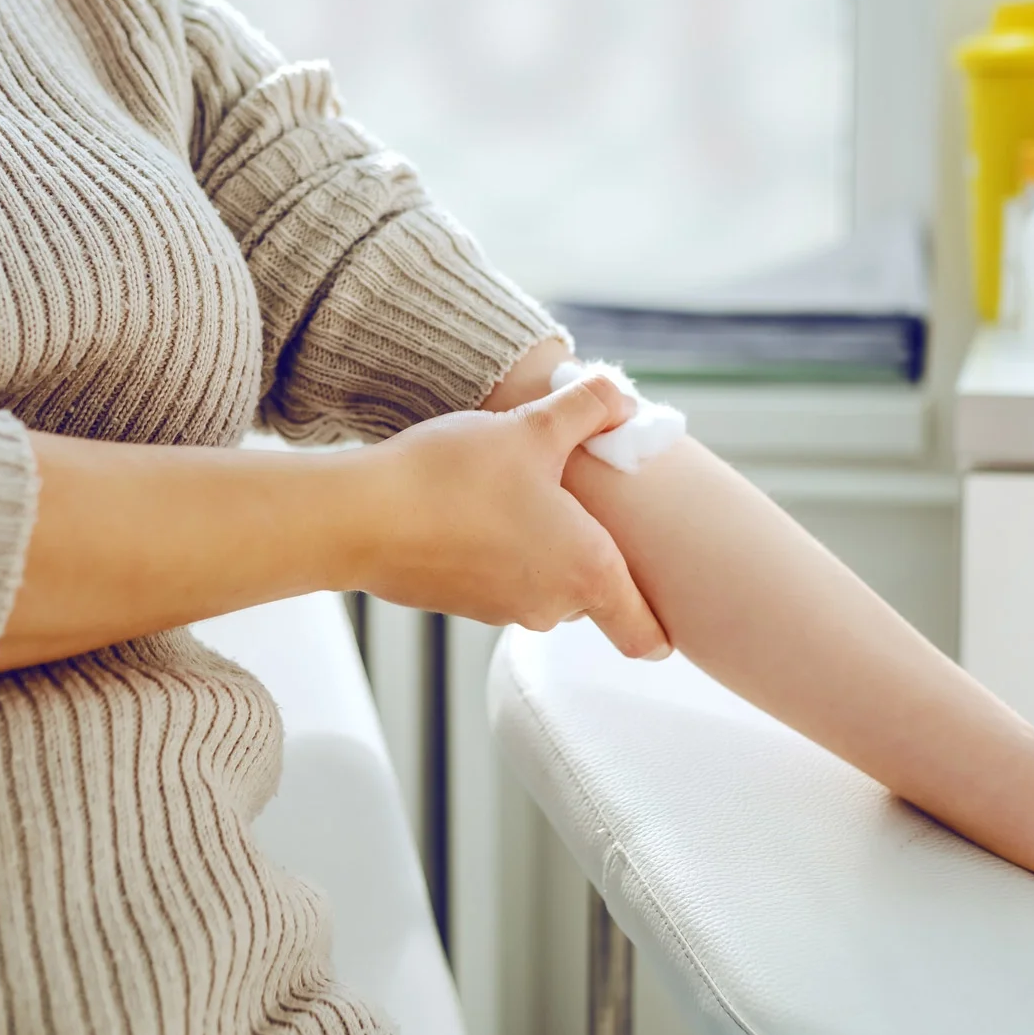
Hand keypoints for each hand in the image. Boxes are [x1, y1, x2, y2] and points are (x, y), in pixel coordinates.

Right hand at [355, 372, 671, 658]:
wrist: (362, 516)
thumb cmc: (453, 478)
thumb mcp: (533, 427)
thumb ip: (589, 410)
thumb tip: (622, 399)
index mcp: (586, 572)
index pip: (646, 635)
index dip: (665, 625)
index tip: (672, 608)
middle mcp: (550, 604)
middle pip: (594, 596)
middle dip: (590, 553)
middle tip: (577, 500)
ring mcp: (503, 610)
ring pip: (545, 585)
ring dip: (541, 548)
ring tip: (520, 492)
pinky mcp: (462, 603)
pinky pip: (501, 581)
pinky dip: (500, 552)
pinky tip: (476, 507)